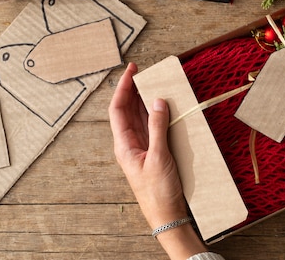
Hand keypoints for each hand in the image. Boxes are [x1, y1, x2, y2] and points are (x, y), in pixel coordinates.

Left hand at [109, 62, 206, 258]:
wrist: (166, 214)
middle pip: (128, 109)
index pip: (118, 109)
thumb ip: (158, 128)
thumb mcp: (159, 157)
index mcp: (124, 144)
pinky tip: (164, 106)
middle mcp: (130, 143)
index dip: (123, 87)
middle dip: (134, 89)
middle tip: (144, 72)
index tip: (131, 70)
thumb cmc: (158, 191)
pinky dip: (157, 113)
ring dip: (145, 99)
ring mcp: (142, 147)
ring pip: (140, 117)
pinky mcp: (154, 151)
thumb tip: (158, 100)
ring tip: (153, 83)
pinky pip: (153, 126)